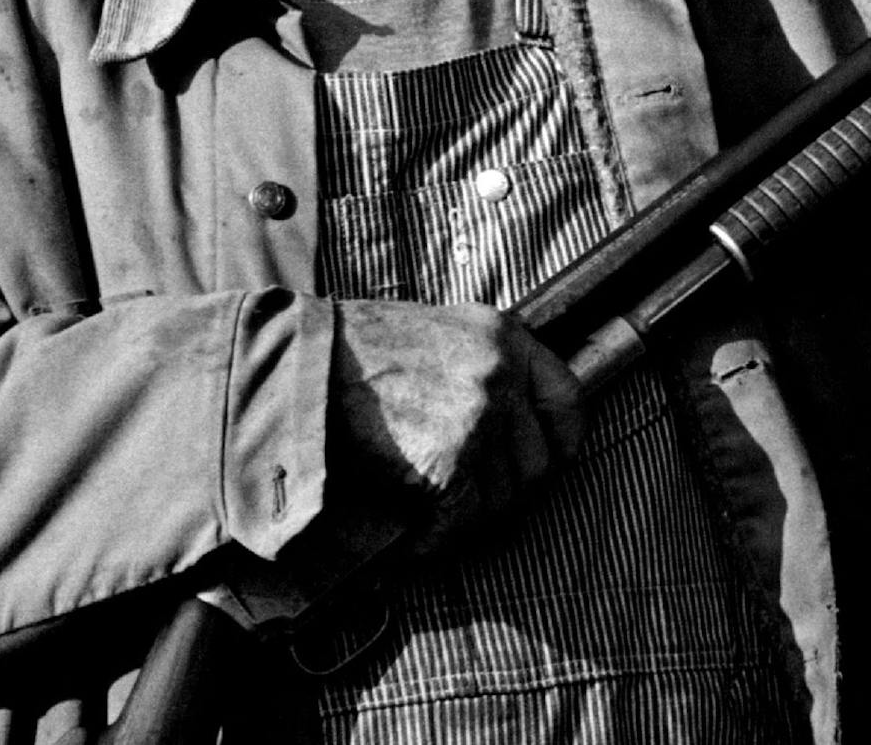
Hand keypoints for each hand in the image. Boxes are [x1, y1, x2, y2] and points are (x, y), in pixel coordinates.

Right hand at [331, 300, 582, 554]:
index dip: (562, 441)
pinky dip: (435, 540)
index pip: (568, 399)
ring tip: (431, 514)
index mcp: (505, 335)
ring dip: (467, 517)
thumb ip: (485, 366)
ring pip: (500, 498)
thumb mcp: (441, 331)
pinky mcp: (449, 461)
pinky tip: (411, 537)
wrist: (302, 365)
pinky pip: (460, 522)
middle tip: (467, 501)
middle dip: (505, 492)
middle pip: (537, 462)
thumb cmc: (358, 351)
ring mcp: (480, 417)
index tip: (550, 462)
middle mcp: (501, 374)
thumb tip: (513, 424)